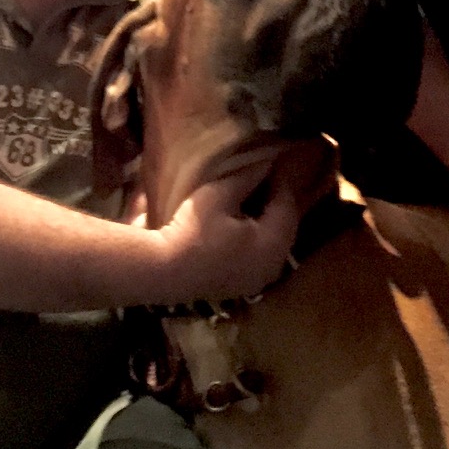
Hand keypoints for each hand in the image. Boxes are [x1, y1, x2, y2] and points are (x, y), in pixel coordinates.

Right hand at [151, 164, 299, 304]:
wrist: (162, 272)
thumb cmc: (193, 231)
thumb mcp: (219, 196)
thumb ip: (247, 177)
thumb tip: (266, 161)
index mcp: (273, 244)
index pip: (287, 206)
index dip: (279, 181)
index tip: (269, 161)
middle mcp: (271, 267)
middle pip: (282, 227)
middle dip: (274, 202)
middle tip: (263, 177)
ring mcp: (254, 281)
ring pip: (269, 243)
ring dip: (263, 221)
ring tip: (250, 198)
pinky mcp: (237, 287)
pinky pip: (255, 256)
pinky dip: (252, 238)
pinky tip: (237, 224)